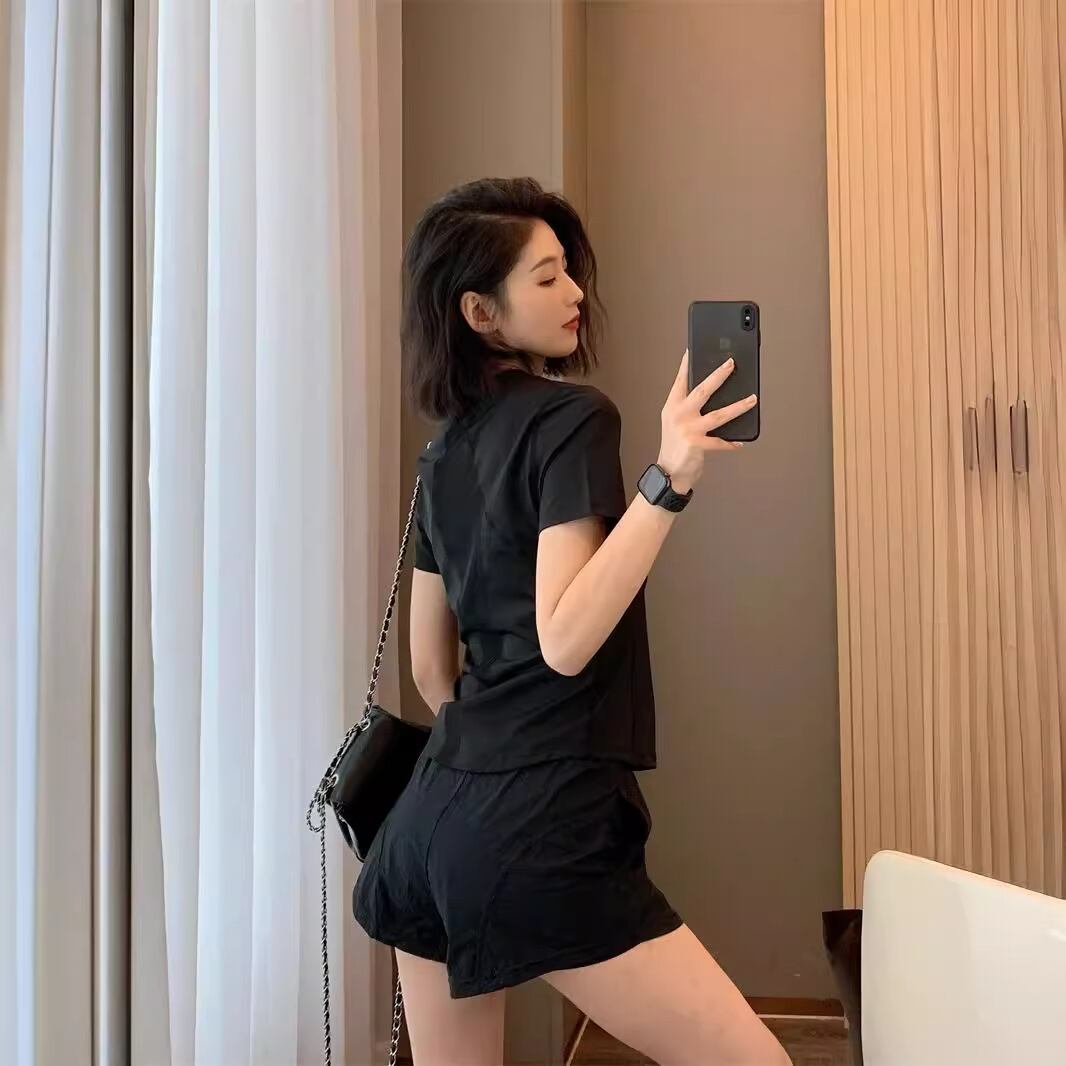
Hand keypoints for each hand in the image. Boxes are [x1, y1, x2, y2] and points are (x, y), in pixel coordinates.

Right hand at [656, 350, 756, 494]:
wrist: (669, 473)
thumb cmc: (674, 446)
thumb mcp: (675, 422)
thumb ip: (688, 407)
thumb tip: (713, 394)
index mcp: (672, 406)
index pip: (680, 381)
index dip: (685, 365)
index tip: (691, 350)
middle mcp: (678, 415)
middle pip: (702, 390)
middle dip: (719, 375)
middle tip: (731, 364)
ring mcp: (688, 429)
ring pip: (719, 414)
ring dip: (739, 407)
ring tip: (752, 400)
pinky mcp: (696, 444)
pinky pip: (720, 441)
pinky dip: (731, 442)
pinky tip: (740, 442)